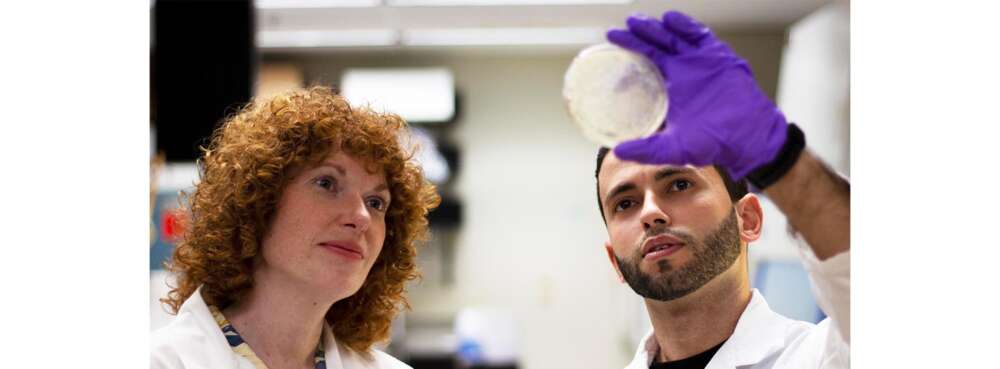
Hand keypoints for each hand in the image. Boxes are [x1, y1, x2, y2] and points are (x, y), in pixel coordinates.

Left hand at [608, 11, 788, 180]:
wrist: (748, 136)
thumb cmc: (714, 143)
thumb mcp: (674, 148)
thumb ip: (646, 149)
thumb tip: (617, 152)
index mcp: (671, 88)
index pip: (646, 61)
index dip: (630, 49)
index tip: (612, 40)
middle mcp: (684, 71)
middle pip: (657, 45)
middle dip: (639, 34)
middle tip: (622, 27)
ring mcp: (701, 62)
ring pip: (674, 37)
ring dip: (656, 28)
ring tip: (637, 22)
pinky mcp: (719, 56)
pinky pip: (700, 36)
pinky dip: (686, 27)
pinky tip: (670, 19)